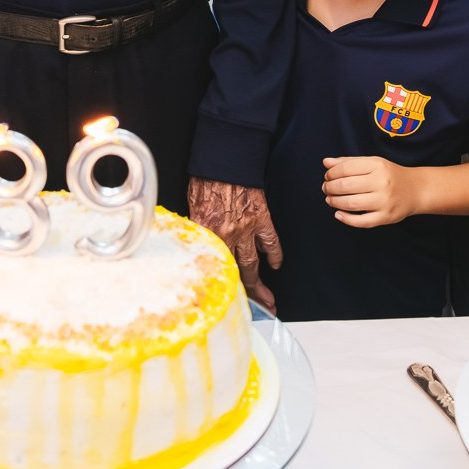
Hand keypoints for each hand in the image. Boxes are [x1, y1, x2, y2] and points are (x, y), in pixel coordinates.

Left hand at [187, 179, 282, 313]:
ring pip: (254, 263)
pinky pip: (271, 242)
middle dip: (246, 294)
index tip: (224, 301)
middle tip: (255, 309)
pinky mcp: (261, 218)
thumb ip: (197, 231)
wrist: (224, 158)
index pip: (212, 268)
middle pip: (236, 272)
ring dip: (262, 285)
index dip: (220, 286)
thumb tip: (196, 246)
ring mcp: (246, 228)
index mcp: (206, 234)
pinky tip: (276, 264)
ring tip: (269, 300)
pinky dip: (275, 254)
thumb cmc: (205, 180)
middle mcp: (226, 236)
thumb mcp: (191, 209)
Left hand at [322, 156, 419, 226]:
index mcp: (377, 166)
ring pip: (350, 204)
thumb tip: (326, 162)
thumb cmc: (389, 175)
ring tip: (330, 199)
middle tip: (326, 188)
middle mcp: (382, 183)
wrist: (415, 190)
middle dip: (330, 188)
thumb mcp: (372, 163)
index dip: (331, 173)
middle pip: (345, 186)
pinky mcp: (386, 217)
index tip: (327, 176)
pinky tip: (338, 214)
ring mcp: (384, 201)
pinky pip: (361, 221)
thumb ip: (348, 162)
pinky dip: (346, 219)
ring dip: (334, 202)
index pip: (345, 168)